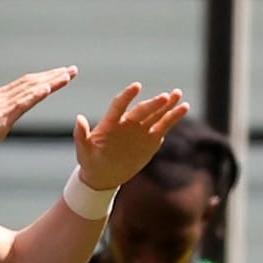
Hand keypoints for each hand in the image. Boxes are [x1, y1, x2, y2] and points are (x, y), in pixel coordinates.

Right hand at [0, 68, 80, 169]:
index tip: (60, 75)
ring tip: (67, 75)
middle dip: (53, 75)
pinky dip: (36, 93)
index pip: (25, 84)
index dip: (44, 78)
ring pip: (29, 87)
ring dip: (50, 80)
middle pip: (31, 81)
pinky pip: (21, 102)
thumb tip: (7, 118)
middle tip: (71, 70)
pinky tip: (49, 87)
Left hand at [73, 83, 190, 189]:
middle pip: (142, 110)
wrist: (103, 175)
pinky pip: (163, 126)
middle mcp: (128, 122)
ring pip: (156, 115)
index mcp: (111, 122)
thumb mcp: (84, 150)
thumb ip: (81, 135)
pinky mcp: (151, 139)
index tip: (136, 87)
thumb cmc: (90, 161)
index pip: (120, 105)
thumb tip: (78, 119)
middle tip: (166, 97)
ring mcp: (140, 130)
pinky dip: (173, 118)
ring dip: (167, 105)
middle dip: (154, 104)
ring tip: (178, 94)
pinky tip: (184, 107)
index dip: (127, 96)